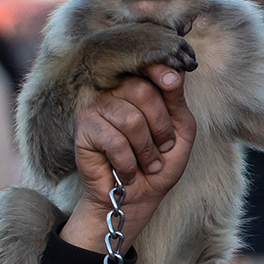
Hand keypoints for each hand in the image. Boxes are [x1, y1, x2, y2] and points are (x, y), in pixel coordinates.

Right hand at [61, 65, 195, 253]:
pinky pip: (114, 140)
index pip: (148, 66)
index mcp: (139, 87)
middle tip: (164, 148)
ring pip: (130, 119)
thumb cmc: (159, 162)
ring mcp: (96, 108)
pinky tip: (127, 171)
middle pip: (142, 90)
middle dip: (161, 126)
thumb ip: (178, 102)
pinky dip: (128, 162)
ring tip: (148, 164)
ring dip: (146, 149)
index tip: (173, 82)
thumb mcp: (181, 131)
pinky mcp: (83, 128)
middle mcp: (115, 92)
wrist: (136, 197)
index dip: (161, 70)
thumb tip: (177, 72)